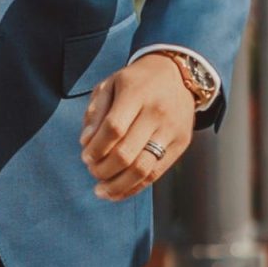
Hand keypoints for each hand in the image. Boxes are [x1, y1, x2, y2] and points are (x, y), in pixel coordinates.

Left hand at [80, 53, 197, 200]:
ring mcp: (172, 130)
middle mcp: (157, 112)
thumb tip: (86, 143)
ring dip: (118, 185)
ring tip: (101, 190)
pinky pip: (156, 173)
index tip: (85, 157)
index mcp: (136, 93)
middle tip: (92, 171)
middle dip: (103, 169)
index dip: (96, 148)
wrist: (177, 74)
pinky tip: (118, 192)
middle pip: (127, 153)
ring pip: (143, 169)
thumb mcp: (110, 84)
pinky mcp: (181, 143)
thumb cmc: (135, 81)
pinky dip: (135, 187)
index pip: (114, 129)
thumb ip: (96, 112)